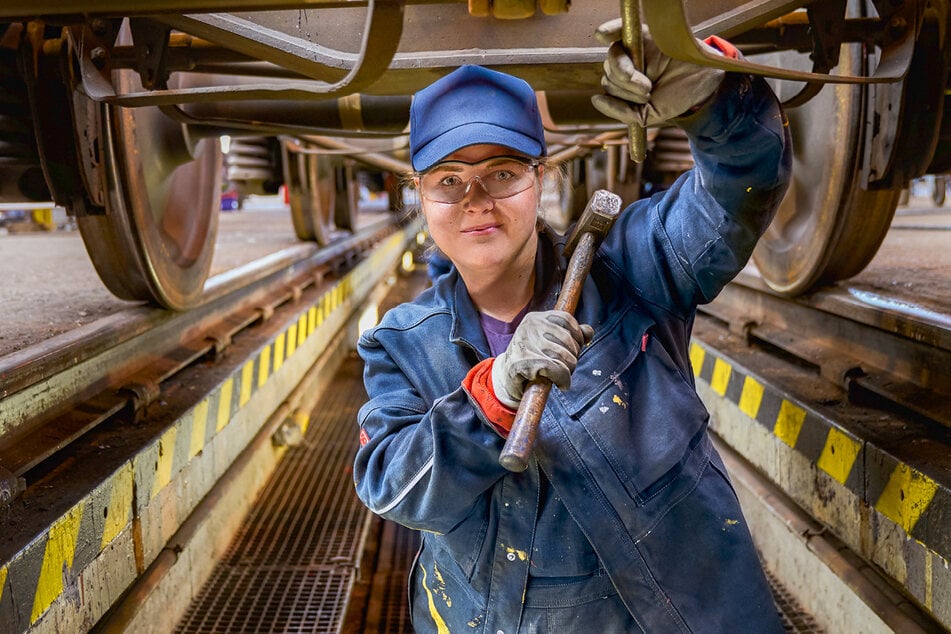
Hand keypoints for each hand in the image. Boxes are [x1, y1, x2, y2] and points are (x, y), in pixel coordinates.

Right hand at [492, 311, 593, 407]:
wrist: (506, 378)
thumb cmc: (531, 359)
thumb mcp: (549, 342)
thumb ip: (570, 334)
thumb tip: (588, 332)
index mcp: (535, 318)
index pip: (566, 319)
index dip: (577, 335)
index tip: (576, 348)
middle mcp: (529, 327)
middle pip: (568, 340)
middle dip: (573, 357)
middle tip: (567, 367)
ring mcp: (525, 343)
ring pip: (564, 356)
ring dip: (568, 371)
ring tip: (562, 376)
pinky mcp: (523, 362)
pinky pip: (556, 369)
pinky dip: (563, 379)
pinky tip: (562, 384)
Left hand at [591, 19, 724, 126]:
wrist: (704, 82)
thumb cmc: (676, 96)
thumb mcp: (647, 114)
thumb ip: (622, 112)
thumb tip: (595, 99)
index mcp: (626, 83)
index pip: (609, 86)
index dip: (621, 96)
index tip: (644, 98)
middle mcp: (627, 63)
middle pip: (608, 74)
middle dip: (627, 89)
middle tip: (649, 90)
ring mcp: (634, 48)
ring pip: (612, 60)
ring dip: (627, 76)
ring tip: (649, 82)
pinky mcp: (643, 34)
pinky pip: (618, 29)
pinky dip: (608, 31)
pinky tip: (601, 34)